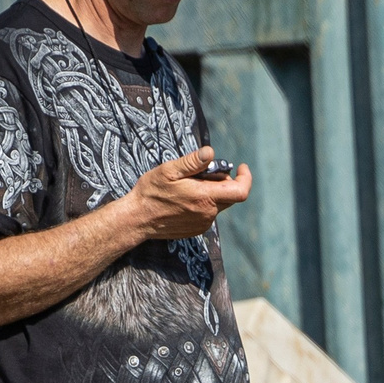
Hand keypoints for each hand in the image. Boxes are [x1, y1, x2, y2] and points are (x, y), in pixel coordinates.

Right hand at [124, 146, 251, 239]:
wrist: (137, 219)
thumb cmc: (151, 192)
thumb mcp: (169, 171)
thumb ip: (192, 162)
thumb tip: (211, 153)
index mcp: (205, 198)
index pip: (240, 191)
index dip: (246, 178)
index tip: (241, 166)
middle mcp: (208, 213)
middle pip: (229, 195)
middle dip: (223, 181)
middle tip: (203, 173)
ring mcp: (203, 223)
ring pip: (219, 204)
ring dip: (212, 192)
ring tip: (189, 186)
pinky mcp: (197, 229)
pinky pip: (209, 213)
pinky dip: (204, 203)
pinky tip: (185, 198)